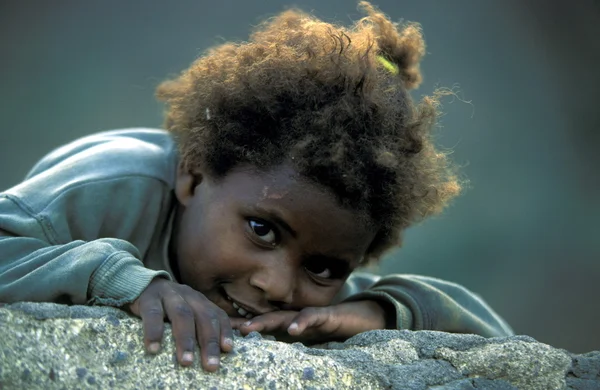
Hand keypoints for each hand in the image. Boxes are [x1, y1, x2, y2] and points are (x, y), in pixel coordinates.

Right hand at [127, 278, 232, 371]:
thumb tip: (242, 333)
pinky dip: (154, 331)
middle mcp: (188, 295)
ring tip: (187, 361)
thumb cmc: (170, 305)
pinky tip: (154, 348)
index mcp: (200, 300)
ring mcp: (169, 295)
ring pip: (182, 314)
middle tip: (211, 364)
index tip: (227, 349)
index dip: (224, 331)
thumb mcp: (192, 309)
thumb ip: (212, 321)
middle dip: (209, 341)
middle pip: (203, 316)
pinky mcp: (148, 298)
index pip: (217, 314)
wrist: (141, 285)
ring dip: (186, 339)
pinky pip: (152, 314)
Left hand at [232, 300, 387, 342]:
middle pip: (264, 319)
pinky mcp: (325, 315)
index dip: (240, 329)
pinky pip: (311, 317)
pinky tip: (292, 329)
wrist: (358, 319)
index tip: (217, 334)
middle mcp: (293, 318)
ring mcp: (307, 316)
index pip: (260, 326)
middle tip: (222, 329)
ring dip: (264, 321)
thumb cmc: (329, 331)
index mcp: (287, 326)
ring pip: (282, 316)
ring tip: (248, 327)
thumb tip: (266, 365)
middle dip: (243, 323)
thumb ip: (286, 350)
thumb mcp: (304, 345)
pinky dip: (301, 322)